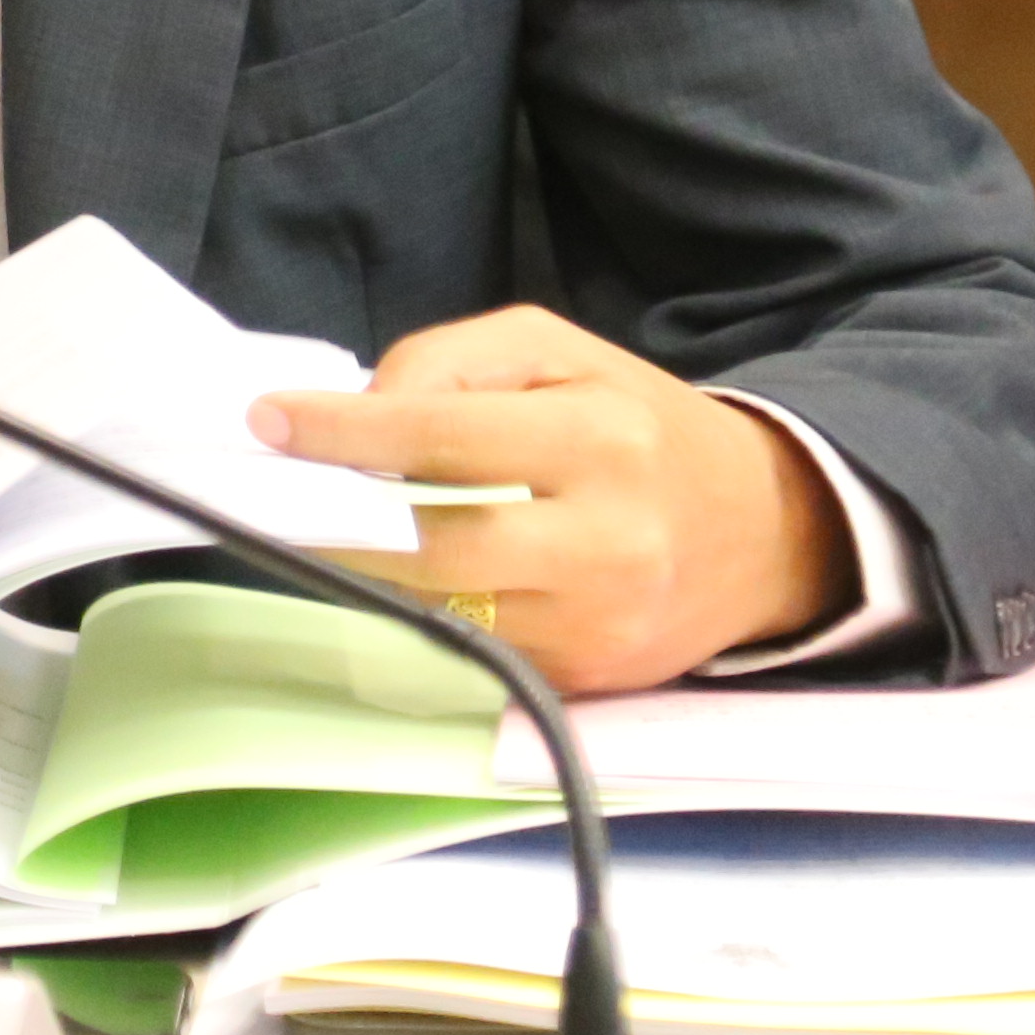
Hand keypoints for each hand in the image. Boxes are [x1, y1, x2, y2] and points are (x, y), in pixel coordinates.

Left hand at [251, 304, 842, 692]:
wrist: (765, 533)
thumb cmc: (643, 427)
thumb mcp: (561, 353)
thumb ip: (454, 362)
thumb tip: (363, 408)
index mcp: (599, 437)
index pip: (443, 436)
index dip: (344, 433)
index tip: (269, 421)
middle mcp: (604, 540)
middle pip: (435, 548)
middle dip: (340, 524)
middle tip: (276, 495)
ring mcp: (595, 625)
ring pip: (444, 610)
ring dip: (371, 574)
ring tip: (326, 531)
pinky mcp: (584, 682)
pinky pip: (475, 648)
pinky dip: (428, 612)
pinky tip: (405, 578)